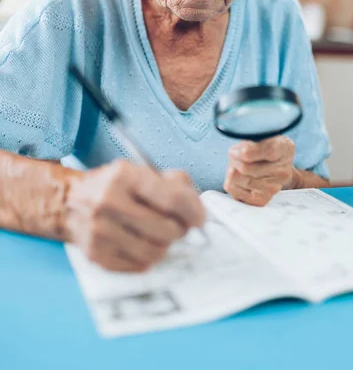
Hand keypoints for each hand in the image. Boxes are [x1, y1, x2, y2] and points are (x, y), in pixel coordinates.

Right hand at [64, 160, 204, 271]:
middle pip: (166, 230)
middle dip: (180, 230)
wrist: (69, 202)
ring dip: (165, 245)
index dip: (193, 211)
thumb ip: (175, 183)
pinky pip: (138, 265)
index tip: (200, 218)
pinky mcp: (96, 254)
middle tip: (178, 226)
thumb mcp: (142, 171)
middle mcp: (109, 202)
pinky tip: (142, 243)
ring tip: (160, 235)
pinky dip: (147, 256)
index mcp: (125, 176)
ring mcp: (100, 231)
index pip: (172, 199)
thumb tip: (196, 208)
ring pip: (155, 251)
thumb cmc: (116, 186)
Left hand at [224, 136, 295, 205]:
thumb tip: (238, 152)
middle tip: (233, 153)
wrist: (273, 168)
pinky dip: (230, 183)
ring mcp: (273, 187)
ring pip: (241, 179)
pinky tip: (234, 177)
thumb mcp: (261, 136)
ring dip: (231, 170)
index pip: (269, 150)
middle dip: (234, 159)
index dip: (251, 151)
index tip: (240, 150)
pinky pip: (237, 192)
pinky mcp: (262, 199)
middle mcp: (283, 170)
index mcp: (285, 148)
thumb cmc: (262, 148)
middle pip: (247, 167)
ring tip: (235, 165)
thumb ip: (251, 140)